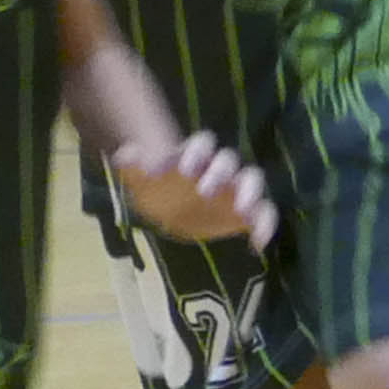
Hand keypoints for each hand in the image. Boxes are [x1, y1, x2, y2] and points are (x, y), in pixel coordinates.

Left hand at [112, 132, 276, 247]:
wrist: (174, 211)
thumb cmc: (161, 192)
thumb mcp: (141, 182)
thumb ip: (133, 167)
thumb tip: (124, 155)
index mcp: (196, 157)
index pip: (203, 143)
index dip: (195, 152)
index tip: (183, 170)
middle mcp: (220, 169)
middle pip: (228, 160)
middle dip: (218, 172)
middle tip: (204, 191)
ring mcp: (236, 190)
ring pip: (252, 180)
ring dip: (249, 192)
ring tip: (241, 210)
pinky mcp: (247, 213)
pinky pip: (264, 213)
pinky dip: (265, 226)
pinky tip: (257, 245)